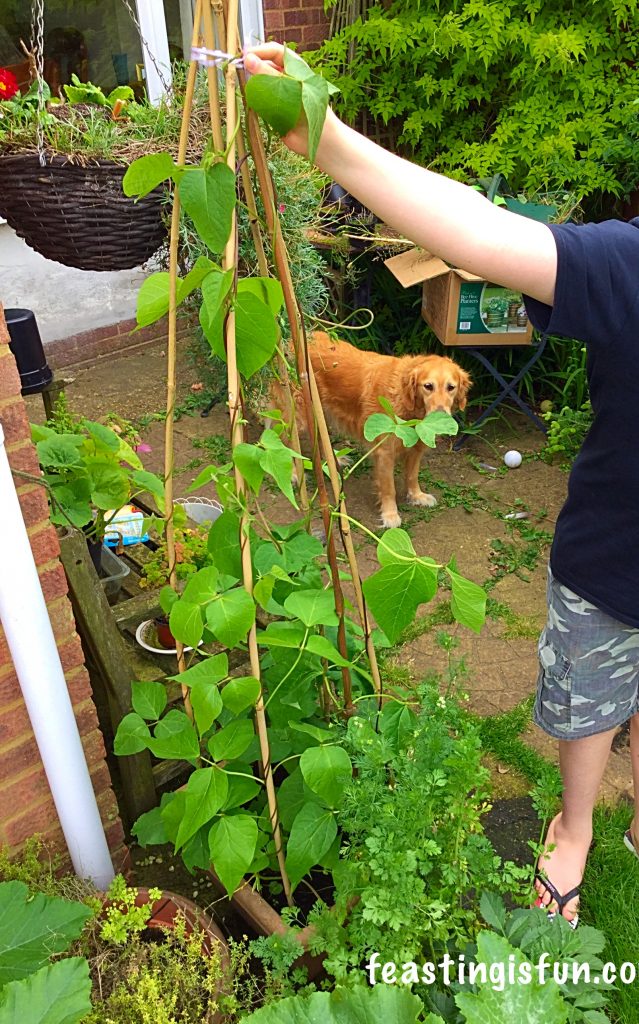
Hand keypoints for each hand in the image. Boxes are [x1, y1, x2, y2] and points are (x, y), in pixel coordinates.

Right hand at [244, 42, 336, 159]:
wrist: (320, 140)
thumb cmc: (311, 110)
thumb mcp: (289, 86)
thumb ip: (268, 73)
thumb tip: (248, 59)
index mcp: (294, 68)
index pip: (274, 52)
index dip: (259, 51)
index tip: (244, 55)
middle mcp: (286, 78)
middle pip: (265, 66)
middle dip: (253, 67)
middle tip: (241, 69)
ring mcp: (280, 94)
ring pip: (262, 83)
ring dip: (254, 84)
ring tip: (247, 85)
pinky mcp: (275, 110)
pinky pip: (262, 101)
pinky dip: (256, 100)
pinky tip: (253, 101)